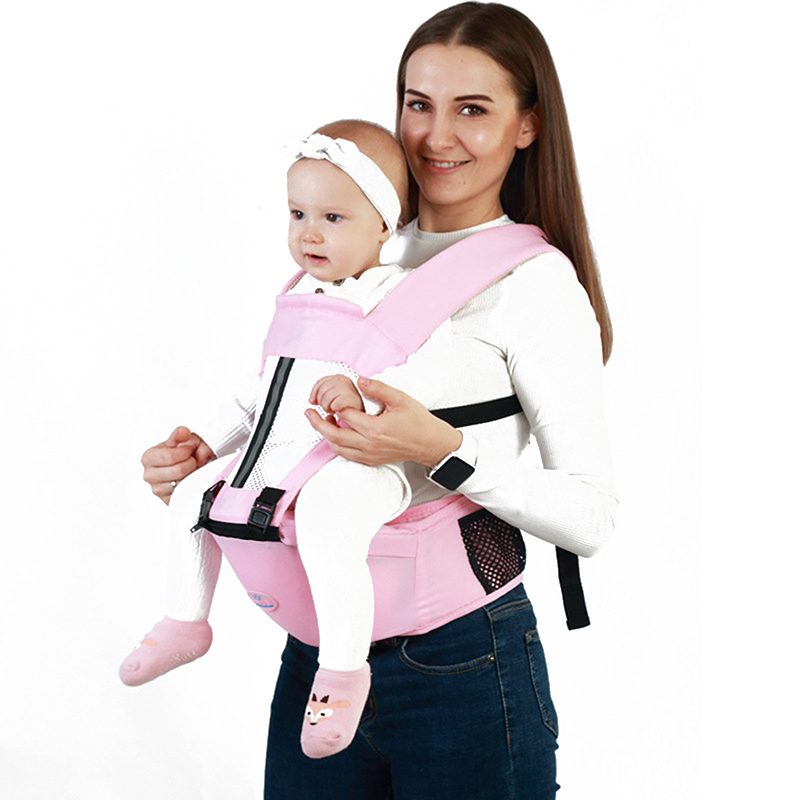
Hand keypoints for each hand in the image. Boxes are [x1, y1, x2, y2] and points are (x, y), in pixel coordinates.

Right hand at [141, 426, 215, 504]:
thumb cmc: (180, 453)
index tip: (188, 449)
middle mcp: (149, 475)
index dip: (184, 452)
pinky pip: (184, 493)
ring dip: (192, 474)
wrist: (185, 466)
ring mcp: (157, 490)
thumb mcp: (180, 440)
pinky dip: (192, 485)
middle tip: (192, 459)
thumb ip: (180, 435)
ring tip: (192, 468)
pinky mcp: (167, 500)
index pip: (168, 457)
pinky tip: (191, 478)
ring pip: (182, 483)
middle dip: (191, 463)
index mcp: (148, 458)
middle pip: (177, 471)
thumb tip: (183, 432)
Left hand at [305, 377, 461, 467]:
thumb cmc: (419, 423)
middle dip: (317, 424)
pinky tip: (337, 435)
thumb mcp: (400, 399)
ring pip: (338, 448)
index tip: (331, 398)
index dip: (335, 405)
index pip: (345, 415)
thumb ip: (378, 388)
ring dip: (326, 436)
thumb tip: (360, 380)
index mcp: (375, 429)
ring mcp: (369, 454)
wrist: (431, 443)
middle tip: (309, 413)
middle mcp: (369, 445)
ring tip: (322, 422)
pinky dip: (337, 445)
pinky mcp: (371, 460)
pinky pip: (347, 455)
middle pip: (334, 436)